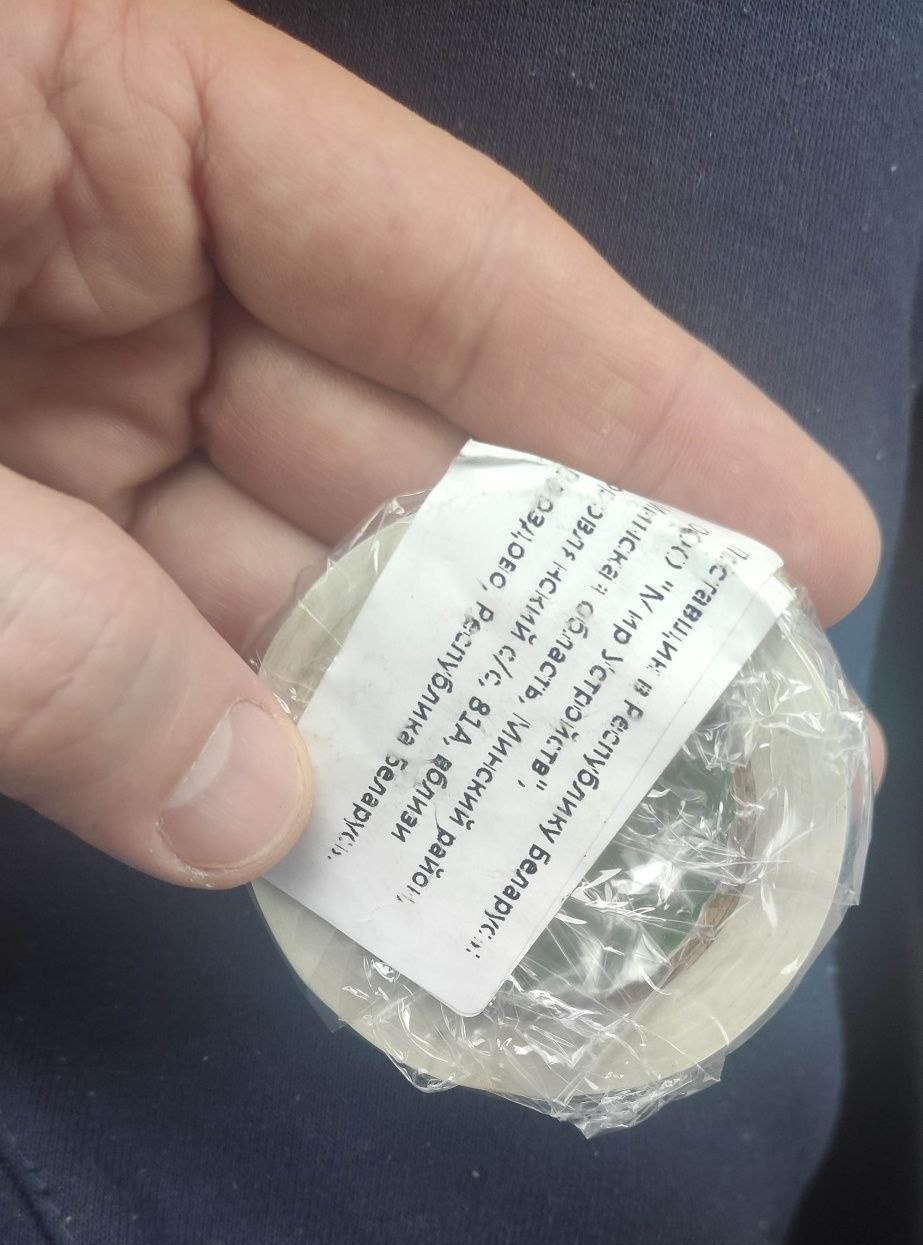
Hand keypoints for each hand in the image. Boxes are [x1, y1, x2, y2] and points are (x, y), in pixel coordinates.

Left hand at [0, 0, 879, 885]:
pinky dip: (214, 733)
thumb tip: (246, 822)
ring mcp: (26, 376)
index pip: (448, 265)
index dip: (650, 422)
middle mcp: (96, 238)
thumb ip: (47, 628)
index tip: (812, 553)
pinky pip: (128, 618)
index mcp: (100, 92)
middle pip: (386, 434)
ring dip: (390, 714)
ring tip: (546, 843)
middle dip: (541, 612)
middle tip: (715, 757)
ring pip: (260, 555)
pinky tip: (339, 837)